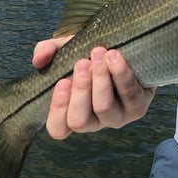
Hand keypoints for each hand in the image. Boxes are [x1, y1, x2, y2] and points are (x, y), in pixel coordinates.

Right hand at [33, 38, 155, 139]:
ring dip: (100, 79)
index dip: (58, 108)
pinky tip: (115, 56)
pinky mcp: (138, 107)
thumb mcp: (68, 49)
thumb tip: (38, 60)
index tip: (62, 81)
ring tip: (99, 53)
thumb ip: (48, 51)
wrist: (132, 50)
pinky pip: (129, 94)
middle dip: (80, 90)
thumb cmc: (94, 56)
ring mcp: (118, 117)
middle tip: (82, 62)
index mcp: (74, 113)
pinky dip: (120, 74)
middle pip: (80, 120)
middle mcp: (95, 122)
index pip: (58, 128)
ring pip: (104, 107)